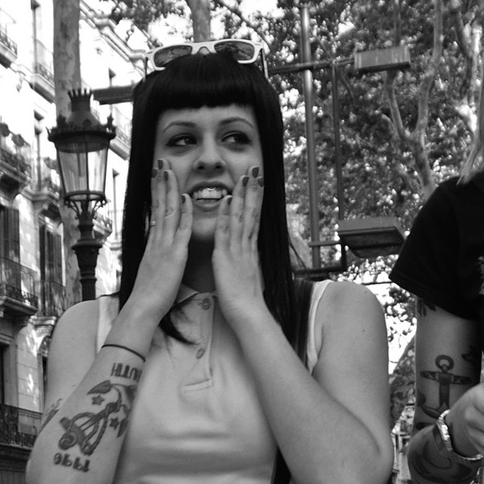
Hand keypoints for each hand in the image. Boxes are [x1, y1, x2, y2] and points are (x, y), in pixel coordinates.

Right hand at [123, 162, 191, 323]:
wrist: (144, 306)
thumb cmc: (150, 292)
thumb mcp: (153, 266)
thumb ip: (156, 253)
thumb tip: (157, 244)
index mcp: (154, 242)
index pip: (156, 210)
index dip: (157, 191)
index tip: (158, 175)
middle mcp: (157, 239)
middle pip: (159, 204)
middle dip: (160, 182)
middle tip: (162, 162)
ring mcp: (165, 245)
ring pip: (167, 211)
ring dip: (169, 189)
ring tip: (169, 169)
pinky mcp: (174, 254)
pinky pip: (180, 230)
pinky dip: (183, 213)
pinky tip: (185, 198)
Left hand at [212, 168, 267, 325]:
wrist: (248, 313)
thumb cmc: (246, 299)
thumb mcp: (246, 274)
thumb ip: (246, 261)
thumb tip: (247, 256)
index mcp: (249, 249)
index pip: (253, 219)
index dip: (255, 200)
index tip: (257, 184)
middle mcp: (246, 246)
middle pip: (251, 213)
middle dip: (253, 191)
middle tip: (255, 170)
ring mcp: (237, 249)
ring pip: (240, 217)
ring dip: (242, 196)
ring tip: (244, 177)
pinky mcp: (226, 257)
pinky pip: (225, 232)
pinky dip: (226, 215)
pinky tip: (226, 200)